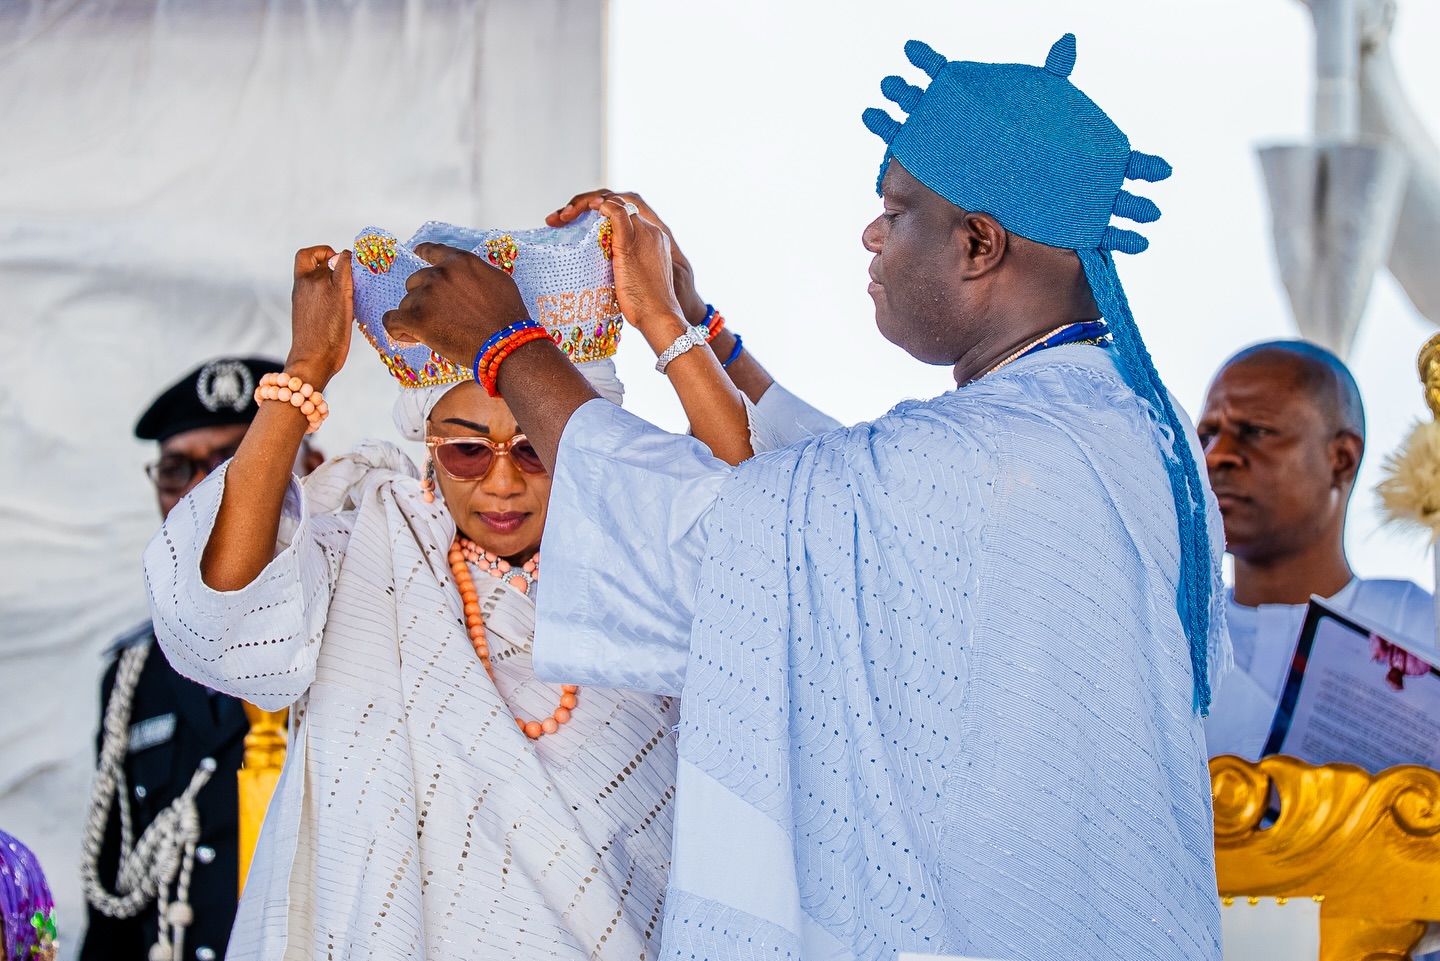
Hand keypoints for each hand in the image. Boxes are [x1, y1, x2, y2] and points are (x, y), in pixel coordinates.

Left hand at [286, 246, 353, 388]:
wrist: (315, 360)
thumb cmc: (328, 331)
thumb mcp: (341, 294)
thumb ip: (343, 270)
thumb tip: (344, 255)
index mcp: (307, 278)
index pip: (316, 253)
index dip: (332, 253)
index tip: (350, 263)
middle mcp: (305, 286)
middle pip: (318, 264)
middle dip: (335, 267)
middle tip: (352, 276)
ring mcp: (305, 300)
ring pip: (321, 281)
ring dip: (336, 282)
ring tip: (350, 292)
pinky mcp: (310, 314)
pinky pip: (323, 297)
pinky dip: (334, 297)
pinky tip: (347, 308)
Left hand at [382, 243, 528, 366]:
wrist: (505, 343)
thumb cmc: (508, 317)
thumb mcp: (498, 281)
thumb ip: (476, 274)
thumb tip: (467, 278)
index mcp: (459, 262)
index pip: (432, 251)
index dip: (423, 252)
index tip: (417, 251)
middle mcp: (440, 274)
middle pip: (415, 281)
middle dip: (424, 298)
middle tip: (441, 318)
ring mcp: (426, 295)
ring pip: (406, 303)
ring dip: (417, 317)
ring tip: (439, 333)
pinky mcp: (416, 318)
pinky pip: (392, 321)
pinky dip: (398, 330)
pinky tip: (410, 336)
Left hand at [548, 189, 706, 325]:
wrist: (659, 315)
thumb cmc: (645, 307)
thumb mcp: (633, 280)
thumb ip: (620, 267)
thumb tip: (598, 270)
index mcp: (654, 240)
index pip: (626, 214)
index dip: (601, 213)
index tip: (577, 224)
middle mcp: (651, 231)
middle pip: (619, 204)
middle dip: (588, 205)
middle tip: (562, 218)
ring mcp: (642, 234)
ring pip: (615, 203)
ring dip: (586, 204)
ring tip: (565, 215)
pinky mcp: (630, 240)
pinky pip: (615, 211)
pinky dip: (599, 206)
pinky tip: (583, 210)